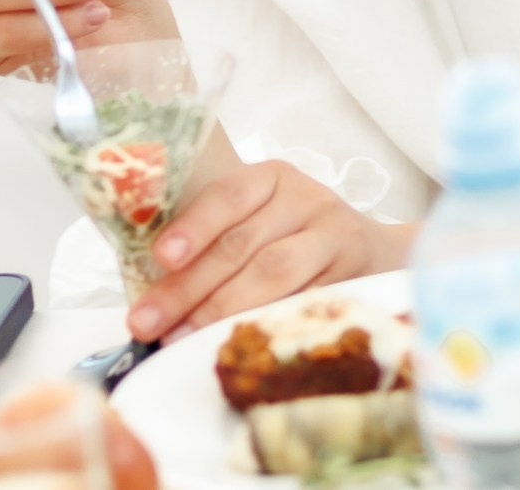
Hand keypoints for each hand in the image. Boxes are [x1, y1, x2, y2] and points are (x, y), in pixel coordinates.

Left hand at [126, 158, 411, 342]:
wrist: (374, 253)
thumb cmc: (295, 241)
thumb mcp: (261, 222)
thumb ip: (216, 243)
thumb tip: (147, 294)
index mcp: (271, 179)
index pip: (228, 195)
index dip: (194, 226)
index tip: (160, 257)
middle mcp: (304, 198)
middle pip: (241, 242)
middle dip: (188, 286)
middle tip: (146, 322)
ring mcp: (332, 233)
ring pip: (271, 270)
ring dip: (219, 308)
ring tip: (177, 337)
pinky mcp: (353, 270)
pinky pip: (301, 298)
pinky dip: (263, 321)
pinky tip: (234, 341)